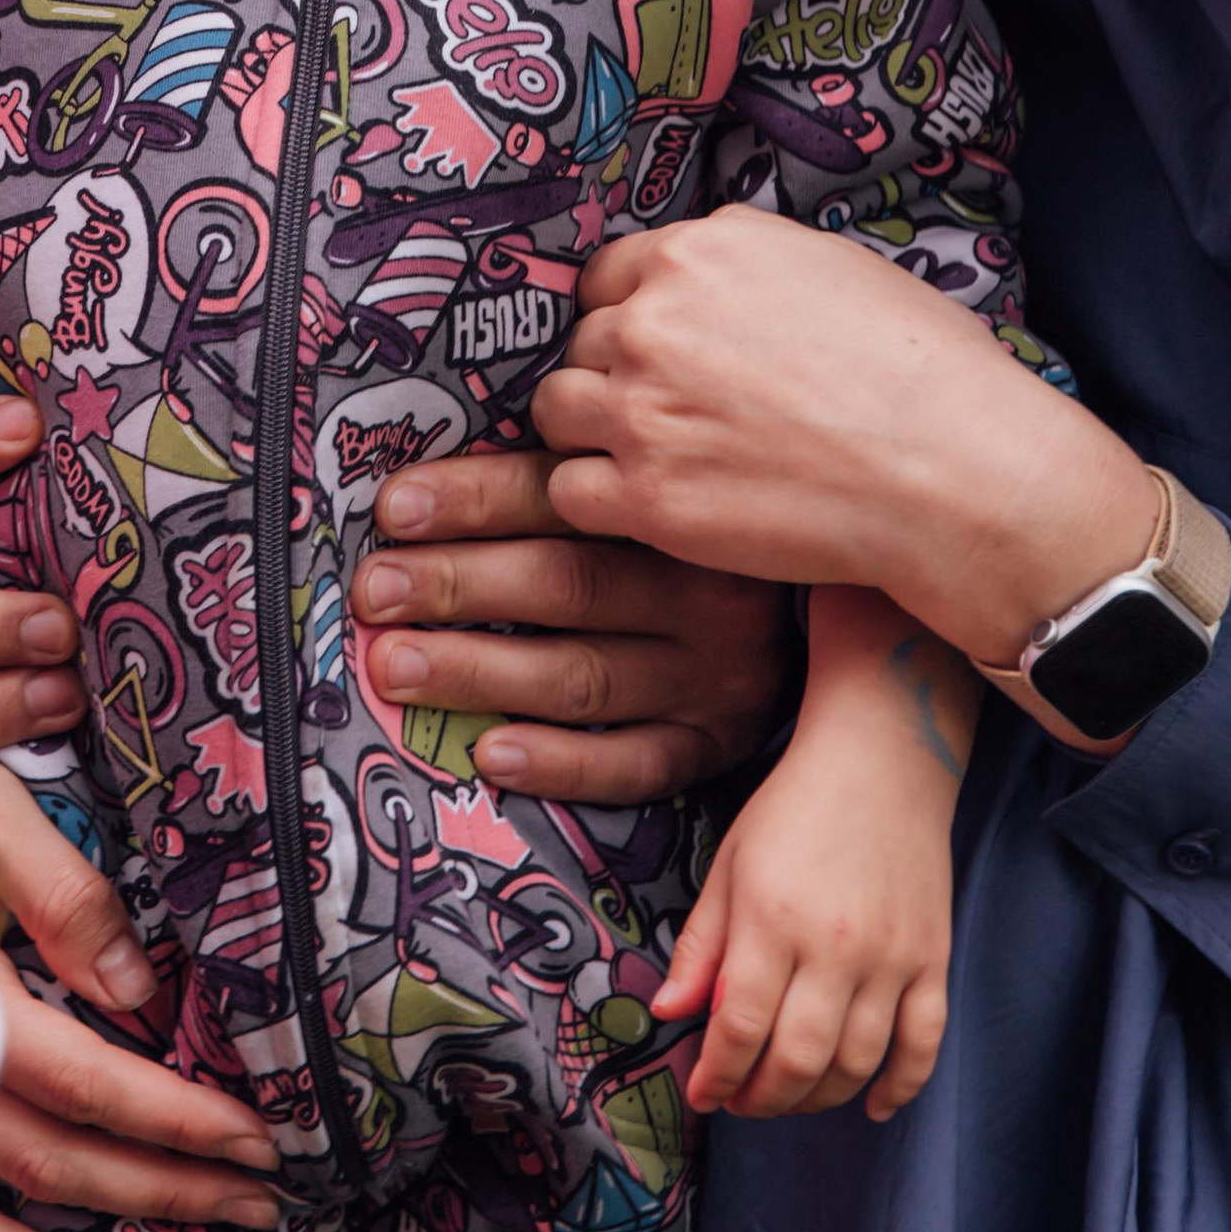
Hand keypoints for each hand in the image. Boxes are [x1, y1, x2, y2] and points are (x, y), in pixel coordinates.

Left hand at [348, 449, 789, 798]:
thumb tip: (438, 468)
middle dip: (456, 585)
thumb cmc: (713, 530)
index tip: (393, 507)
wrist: (855, 619)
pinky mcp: (720, 743)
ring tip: (395, 666)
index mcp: (678, 508)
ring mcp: (716, 673)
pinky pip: (636, 763)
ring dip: (479, 671)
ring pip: (583, 675)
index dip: (473, 499)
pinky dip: (561, 762)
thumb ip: (576, 469)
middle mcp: (704, 589)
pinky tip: (492, 755)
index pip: (561, 497)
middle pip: (565, 584)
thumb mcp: (663, 482)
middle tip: (375, 593)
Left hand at [534, 215, 1150, 671]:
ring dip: (595, 434)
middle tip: (670, 416)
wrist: (950, 471)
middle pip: (584, 343)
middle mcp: (653, 321)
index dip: (628, 316)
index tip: (656, 353)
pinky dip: (602, 501)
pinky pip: (570, 490)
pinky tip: (653, 508)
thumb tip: (708, 269)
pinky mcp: (645, 497)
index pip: (608, 276)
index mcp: (698, 252)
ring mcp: (640, 410)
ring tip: (654, 461)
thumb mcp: (830, 266)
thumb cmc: (920, 370)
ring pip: (558, 411)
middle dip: (617, 376)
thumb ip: (744, 262)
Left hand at [653, 589, 969, 1121]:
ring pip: (856, 1063)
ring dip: (818, 1098)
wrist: (881, 757)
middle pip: (798, 1059)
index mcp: (772, 920)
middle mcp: (834, 947)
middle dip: (762, 1097)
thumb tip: (668, 1013)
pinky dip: (900, 1088)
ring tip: (790, 1094)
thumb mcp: (730, 864)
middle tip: (742, 1100)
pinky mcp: (932, 958)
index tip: (703, 1094)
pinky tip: (872, 1106)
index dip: (718, 1075)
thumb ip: (699, 945)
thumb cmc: (794, 806)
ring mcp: (891, 957)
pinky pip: (923, 1045)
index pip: (740, 1027)